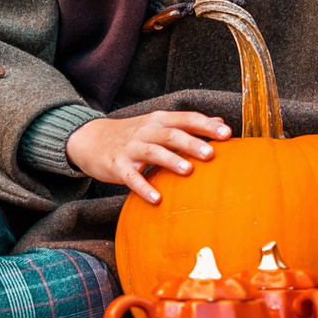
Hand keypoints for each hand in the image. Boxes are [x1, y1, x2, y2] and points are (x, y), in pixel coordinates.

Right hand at [63, 110, 231, 203]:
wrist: (90, 139)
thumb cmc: (132, 134)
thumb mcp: (158, 124)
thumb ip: (187, 123)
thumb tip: (219, 121)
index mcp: (159, 120)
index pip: (186, 119)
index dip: (206, 125)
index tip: (227, 133)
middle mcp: (146, 131)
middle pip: (171, 135)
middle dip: (191, 143)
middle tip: (211, 154)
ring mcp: (130, 148)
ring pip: (152, 152)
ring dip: (170, 160)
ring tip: (188, 170)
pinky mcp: (117, 166)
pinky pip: (131, 178)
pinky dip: (144, 188)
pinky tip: (156, 199)